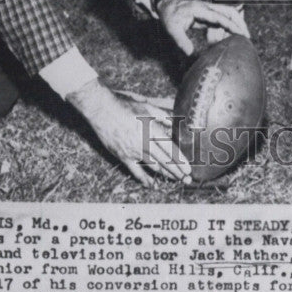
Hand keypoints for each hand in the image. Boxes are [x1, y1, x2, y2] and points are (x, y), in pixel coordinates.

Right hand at [66, 78, 189, 185]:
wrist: (103, 111)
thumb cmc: (125, 106)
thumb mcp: (147, 107)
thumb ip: (162, 115)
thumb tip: (175, 121)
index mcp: (152, 129)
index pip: (170, 149)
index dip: (181, 161)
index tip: (189, 169)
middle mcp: (145, 142)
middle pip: (165, 160)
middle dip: (177, 171)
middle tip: (187, 180)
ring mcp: (134, 151)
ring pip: (153, 166)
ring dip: (166, 174)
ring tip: (176, 180)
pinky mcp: (123, 156)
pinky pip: (136, 171)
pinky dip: (144, 179)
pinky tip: (152, 185)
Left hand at [158, 0, 250, 55]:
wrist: (167, 5)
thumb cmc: (170, 16)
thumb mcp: (172, 30)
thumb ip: (182, 41)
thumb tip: (191, 54)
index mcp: (200, 9)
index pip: (219, 16)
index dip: (231, 25)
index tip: (240, 33)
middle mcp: (207, 7)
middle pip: (229, 11)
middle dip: (240, 22)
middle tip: (247, 37)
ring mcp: (209, 10)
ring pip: (227, 15)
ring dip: (232, 27)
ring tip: (232, 41)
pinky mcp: (208, 14)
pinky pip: (220, 21)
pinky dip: (223, 30)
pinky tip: (217, 41)